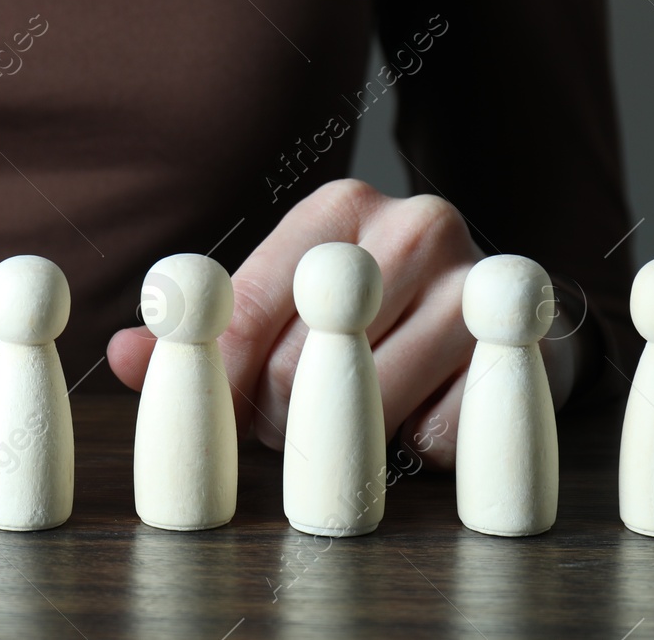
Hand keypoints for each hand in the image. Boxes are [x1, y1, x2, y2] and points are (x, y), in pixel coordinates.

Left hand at [107, 179, 583, 468]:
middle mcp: (414, 226)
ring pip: (367, 405)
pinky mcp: (534, 348)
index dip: (216, 377)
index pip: (246, 306)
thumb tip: (120, 356)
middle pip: (299, 364)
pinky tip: (421, 415)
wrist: (506, 313)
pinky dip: (417, 446)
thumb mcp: (285, 300)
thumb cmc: (373, 309)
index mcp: (339, 206)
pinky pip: (440, 435)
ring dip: (342, 438)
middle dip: (278, 413)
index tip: (211, 413)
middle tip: (286, 418)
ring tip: (347, 419)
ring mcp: (480, 283)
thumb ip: (201, 330)